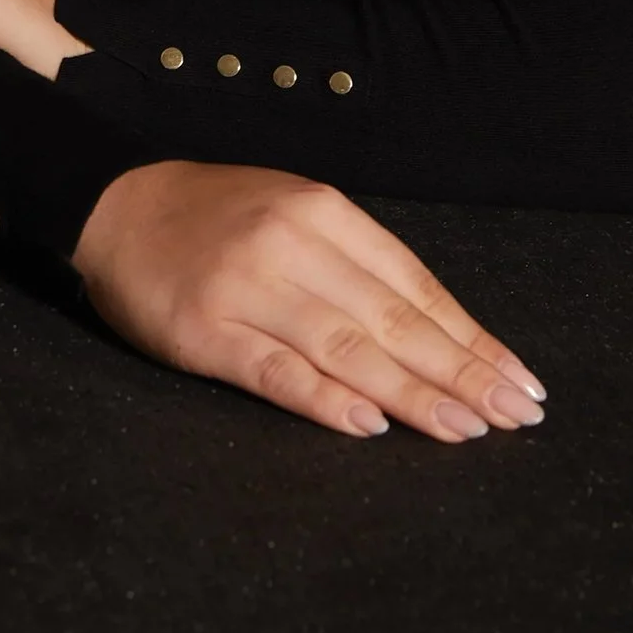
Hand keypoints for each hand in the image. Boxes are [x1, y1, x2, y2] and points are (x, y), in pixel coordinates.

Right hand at [70, 160, 549, 443]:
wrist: (114, 204)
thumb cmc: (216, 217)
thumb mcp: (292, 211)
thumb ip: (355, 262)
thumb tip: (438, 331)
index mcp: (320, 210)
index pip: (413, 283)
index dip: (470, 336)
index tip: (519, 378)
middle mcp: (290, 244)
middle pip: (391, 318)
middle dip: (461, 372)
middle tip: (515, 413)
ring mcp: (245, 287)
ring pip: (345, 347)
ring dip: (412, 393)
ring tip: (465, 428)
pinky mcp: (202, 330)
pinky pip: (274, 370)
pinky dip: (323, 399)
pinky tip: (368, 425)